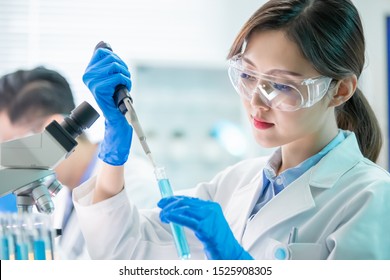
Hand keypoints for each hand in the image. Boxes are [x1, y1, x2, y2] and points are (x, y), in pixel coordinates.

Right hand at [83, 48, 131, 164]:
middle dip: (123, 67)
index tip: (118, 71)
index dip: (116, 59)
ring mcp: (92, 82)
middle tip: (124, 80)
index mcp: (89, 71)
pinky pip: (118, 76)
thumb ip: (106, 59)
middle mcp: (87, 75)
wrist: (117, 116)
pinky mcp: (99, 88)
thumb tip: (103, 43)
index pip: (103, 52)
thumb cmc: (116, 96)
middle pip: (111, 57)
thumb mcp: (111, 75)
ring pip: (115, 66)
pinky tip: (124, 89)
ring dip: (125, 75)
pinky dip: (126, 81)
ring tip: (124, 85)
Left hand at [158, 196, 253, 259]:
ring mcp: (209, 218)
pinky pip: (187, 220)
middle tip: (160, 207)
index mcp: (212, 206)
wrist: (230, 252)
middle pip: (186, 202)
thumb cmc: (217, 241)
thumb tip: (177, 211)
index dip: (175, 199)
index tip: (164, 201)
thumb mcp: (208, 224)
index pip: (189, 199)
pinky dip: (175, 217)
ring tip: (163, 216)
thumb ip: (196, 216)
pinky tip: (168, 217)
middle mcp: (211, 209)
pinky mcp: (206, 228)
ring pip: (185, 209)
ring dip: (170, 211)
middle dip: (170, 204)